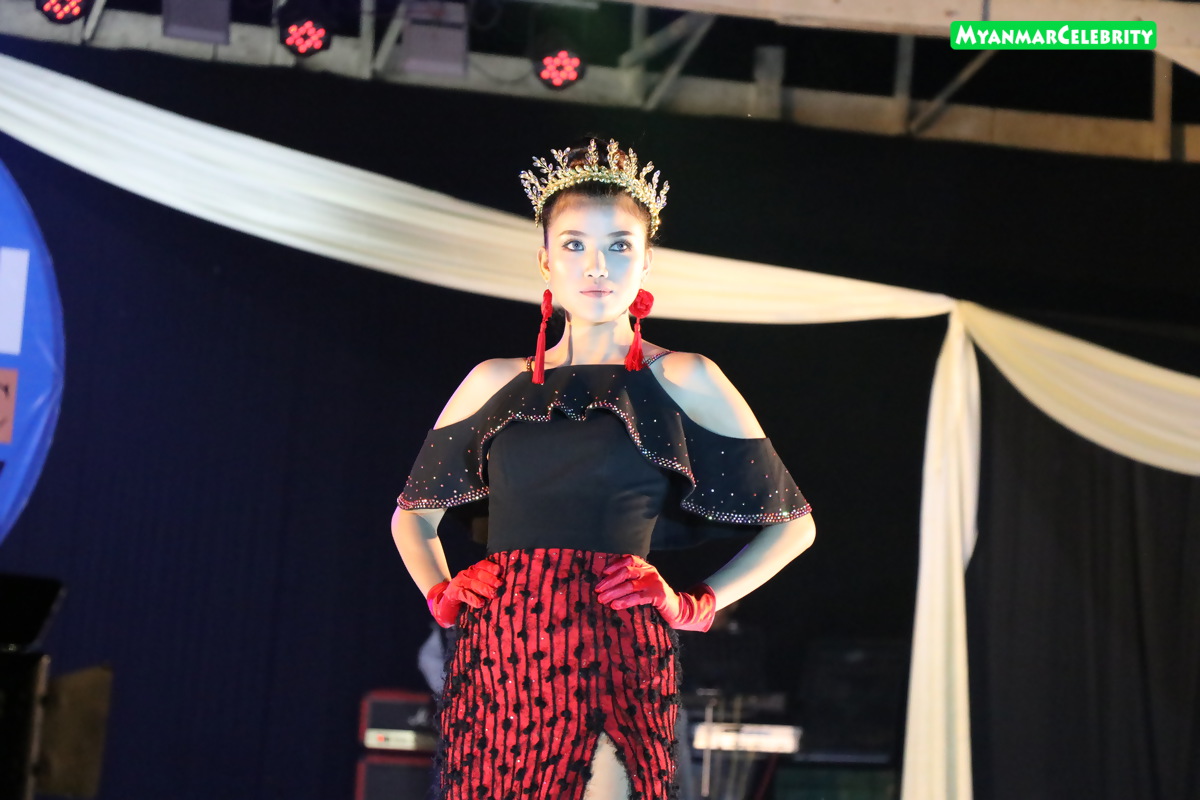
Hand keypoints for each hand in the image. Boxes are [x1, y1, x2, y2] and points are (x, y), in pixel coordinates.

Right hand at [426, 559, 503, 628]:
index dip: (490, 567)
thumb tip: (505, 589)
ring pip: (472, 583)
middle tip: (499, 584)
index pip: (482, 565)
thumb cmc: (467, 598)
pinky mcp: (453, 593)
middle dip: (490, 578)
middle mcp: (466, 574)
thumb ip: (488, 587)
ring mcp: (458, 583)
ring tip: (493, 594)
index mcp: (473, 571)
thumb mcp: (477, 590)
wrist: (447, 607)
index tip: (499, 570)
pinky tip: (480, 603)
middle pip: (479, 574)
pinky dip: (472, 598)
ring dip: (484, 588)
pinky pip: (463, 594)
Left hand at [594, 554, 717, 631]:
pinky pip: (638, 597)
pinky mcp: (658, 595)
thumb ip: (630, 581)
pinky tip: (615, 605)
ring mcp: (654, 582)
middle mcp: (650, 571)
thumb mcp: (643, 585)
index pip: (628, 559)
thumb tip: (606, 584)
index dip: (614, 565)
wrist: (676, 608)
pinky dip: (625, 601)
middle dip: (610, 581)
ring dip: (613, 592)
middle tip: (598, 590)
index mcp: (645, 567)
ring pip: (630, 585)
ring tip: (602, 600)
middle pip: (626, 572)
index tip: (603, 573)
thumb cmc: (654, 597)